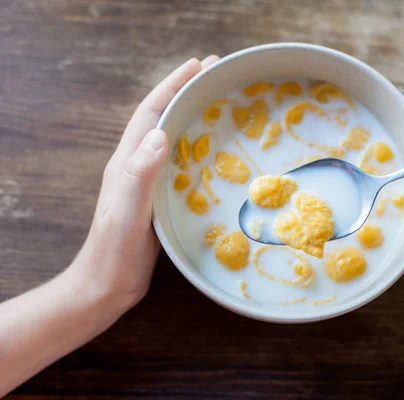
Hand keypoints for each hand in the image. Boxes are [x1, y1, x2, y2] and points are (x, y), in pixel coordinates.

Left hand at [71, 55, 219, 313]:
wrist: (107, 284)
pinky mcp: (160, 200)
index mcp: (128, 162)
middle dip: (187, 93)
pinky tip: (217, 153)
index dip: (173, 86)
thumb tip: (160, 133)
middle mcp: (138, 166)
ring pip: (174, 139)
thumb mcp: (127, 210)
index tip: (198, 65)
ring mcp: (149, 183)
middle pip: (164, 119)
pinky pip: (182, 164)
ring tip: (221, 104)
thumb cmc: (115, 249)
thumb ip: (139, 172)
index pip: (152, 113)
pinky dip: (198, 149)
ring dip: (194, 117)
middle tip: (216, 76)